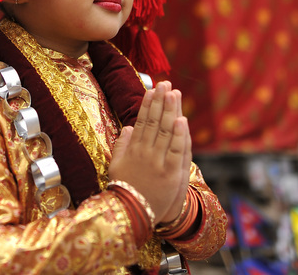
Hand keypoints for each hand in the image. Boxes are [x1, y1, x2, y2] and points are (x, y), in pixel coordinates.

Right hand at [109, 81, 190, 222]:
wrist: (132, 213)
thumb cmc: (124, 189)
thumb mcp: (116, 165)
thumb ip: (122, 145)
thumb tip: (128, 127)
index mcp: (134, 149)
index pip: (142, 121)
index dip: (148, 104)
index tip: (153, 89)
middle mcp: (146, 152)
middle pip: (155, 122)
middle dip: (161, 101)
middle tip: (166, 84)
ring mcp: (158, 162)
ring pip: (166, 132)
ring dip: (171, 111)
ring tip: (174, 93)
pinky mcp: (170, 173)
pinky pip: (176, 151)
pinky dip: (180, 135)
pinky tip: (181, 120)